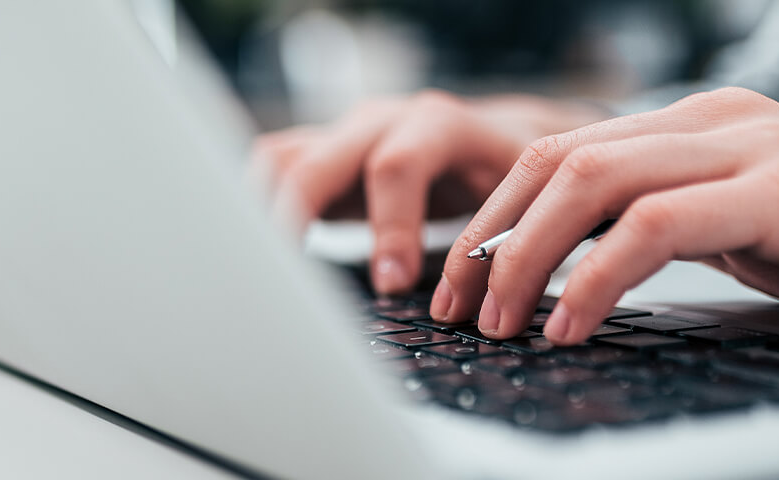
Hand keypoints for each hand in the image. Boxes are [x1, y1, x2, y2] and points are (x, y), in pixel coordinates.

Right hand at [251, 90, 604, 293]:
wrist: (495, 141)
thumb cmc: (512, 178)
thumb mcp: (519, 201)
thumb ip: (493, 241)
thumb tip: (466, 305)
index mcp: (440, 125)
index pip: (397, 165)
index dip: (389, 226)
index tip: (392, 285)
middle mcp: (383, 122)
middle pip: (317, 161)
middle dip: (299, 222)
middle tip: (295, 287)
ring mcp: (346, 135)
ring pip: (280, 161)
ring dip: (265, 214)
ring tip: (265, 275)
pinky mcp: (322, 155)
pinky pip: (274, 172)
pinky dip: (259, 210)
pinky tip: (261, 258)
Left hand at [431, 87, 778, 344]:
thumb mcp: (753, 232)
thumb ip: (679, 230)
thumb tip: (589, 273)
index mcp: (701, 126)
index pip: (564, 151)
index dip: (499, 213)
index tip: (463, 277)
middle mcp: (717, 123)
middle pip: (559, 159)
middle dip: (492, 234)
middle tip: (455, 304)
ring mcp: (752, 148)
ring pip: (593, 181)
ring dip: (526, 254)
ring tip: (497, 320)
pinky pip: (658, 224)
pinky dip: (597, 274)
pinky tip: (570, 322)